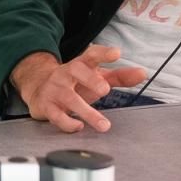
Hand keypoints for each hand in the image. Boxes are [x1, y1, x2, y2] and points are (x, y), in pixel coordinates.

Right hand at [11, 46, 149, 133]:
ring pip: (68, 97)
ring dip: (86, 111)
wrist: (37, 89)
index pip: (91, 55)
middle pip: (76, 70)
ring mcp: (54, 89)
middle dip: (90, 79)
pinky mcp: (46, 106)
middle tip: (105, 89)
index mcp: (80, 64)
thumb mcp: (96, 77)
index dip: (103, 53)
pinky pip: (55, 115)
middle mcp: (66, 74)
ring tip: (104, 125)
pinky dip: (67, 123)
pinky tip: (78, 127)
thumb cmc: (74, 83)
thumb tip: (143, 73)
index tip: (116, 53)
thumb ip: (119, 76)